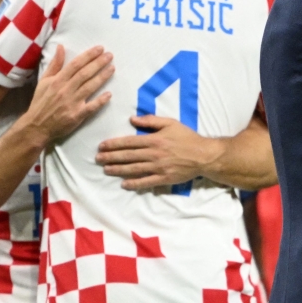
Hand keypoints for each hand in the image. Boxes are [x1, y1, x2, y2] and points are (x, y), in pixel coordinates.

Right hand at [20, 45, 112, 141]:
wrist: (36, 126)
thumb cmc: (41, 102)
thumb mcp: (44, 81)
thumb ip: (54, 65)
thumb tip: (60, 47)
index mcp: (57, 81)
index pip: (75, 65)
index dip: (88, 55)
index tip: (100, 48)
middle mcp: (65, 90)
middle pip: (84, 74)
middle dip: (98, 63)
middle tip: (110, 55)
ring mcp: (71, 103)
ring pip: (89, 87)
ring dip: (102, 77)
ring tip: (112, 68)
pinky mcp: (77, 116)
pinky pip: (91, 107)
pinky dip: (100, 101)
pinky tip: (109, 94)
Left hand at [96, 115, 221, 189]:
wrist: (203, 155)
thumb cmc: (187, 137)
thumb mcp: (171, 123)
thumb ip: (151, 121)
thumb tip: (132, 119)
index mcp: (154, 140)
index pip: (129, 142)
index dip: (114, 144)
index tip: (102, 146)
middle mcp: (154, 154)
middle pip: (128, 156)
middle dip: (111, 157)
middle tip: (98, 159)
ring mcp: (158, 167)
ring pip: (134, 169)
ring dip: (118, 169)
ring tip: (106, 169)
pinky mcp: (164, 178)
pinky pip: (146, 182)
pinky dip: (134, 183)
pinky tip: (124, 184)